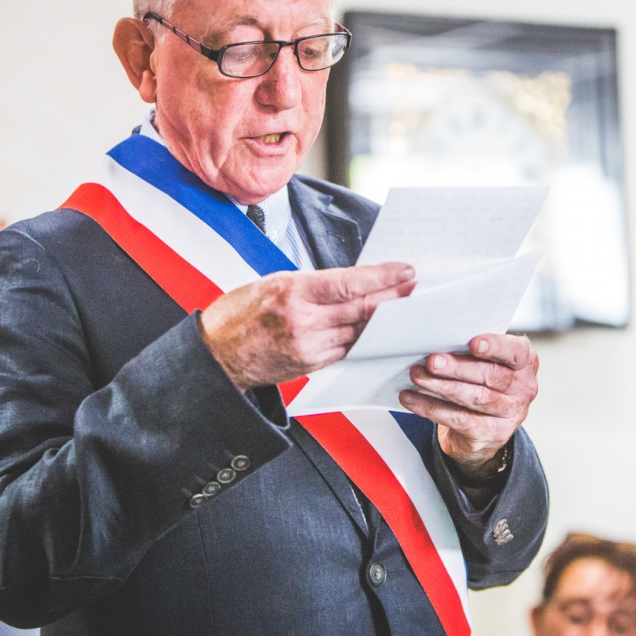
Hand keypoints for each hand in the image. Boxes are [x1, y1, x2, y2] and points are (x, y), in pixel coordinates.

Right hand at [199, 262, 414, 389]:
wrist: (217, 355)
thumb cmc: (241, 312)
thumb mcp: (274, 282)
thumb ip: (315, 284)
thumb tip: (356, 281)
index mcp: (293, 291)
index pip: (350, 283)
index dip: (383, 277)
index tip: (406, 271)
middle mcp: (302, 321)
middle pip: (361, 308)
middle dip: (394, 298)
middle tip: (418, 288)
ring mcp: (308, 346)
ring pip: (359, 331)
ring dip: (385, 321)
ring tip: (406, 308)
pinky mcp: (311, 365)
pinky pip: (347, 349)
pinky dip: (366, 338)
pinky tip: (380, 330)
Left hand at [399, 333, 539, 477]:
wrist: (483, 428)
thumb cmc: (481, 382)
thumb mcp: (485, 362)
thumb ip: (472, 351)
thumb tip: (437, 339)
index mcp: (524, 363)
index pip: (516, 352)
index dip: (496, 347)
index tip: (473, 343)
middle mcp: (523, 388)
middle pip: (490, 376)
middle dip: (457, 368)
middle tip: (432, 361)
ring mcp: (511, 414)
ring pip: (474, 398)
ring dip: (441, 386)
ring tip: (417, 376)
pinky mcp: (492, 434)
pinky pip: (459, 419)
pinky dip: (431, 408)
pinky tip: (411, 398)